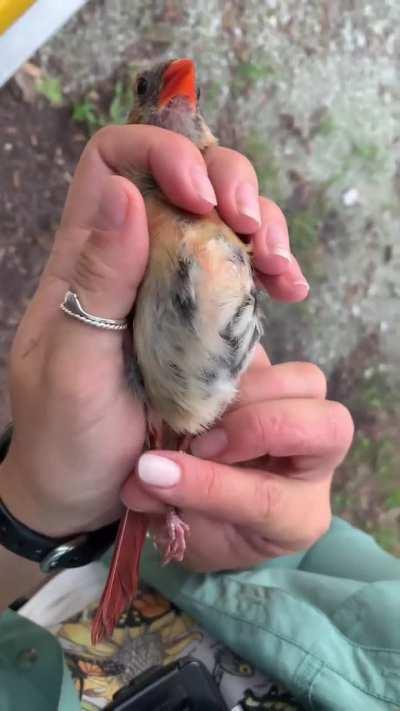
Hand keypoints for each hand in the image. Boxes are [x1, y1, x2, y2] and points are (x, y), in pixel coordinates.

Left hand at [0, 125, 307, 538]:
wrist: (87, 490)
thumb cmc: (65, 436)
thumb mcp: (70, 367)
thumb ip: (96, 283)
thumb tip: (126, 193)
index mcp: (85, 257)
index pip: (114, 159)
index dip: (160, 152)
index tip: (198, 196)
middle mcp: (132, 257)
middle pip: (184, 172)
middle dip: (230, 179)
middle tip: (250, 227)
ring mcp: (172, 284)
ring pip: (221, 214)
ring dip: (262, 223)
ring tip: (281, 267)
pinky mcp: (204, 316)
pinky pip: (242, 267)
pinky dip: (274, 265)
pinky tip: (290, 290)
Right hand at [121, 346, 353, 571]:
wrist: (216, 512)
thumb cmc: (204, 528)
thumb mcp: (186, 529)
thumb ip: (165, 502)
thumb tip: (142, 474)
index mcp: (296, 517)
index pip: (269, 498)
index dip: (211, 483)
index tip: (156, 470)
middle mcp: (314, 466)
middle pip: (329, 427)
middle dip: (259, 425)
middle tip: (199, 440)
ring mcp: (300, 415)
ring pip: (308, 382)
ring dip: (250, 388)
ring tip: (199, 405)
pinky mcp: (271, 381)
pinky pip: (264, 355)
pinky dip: (231, 358)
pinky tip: (196, 371)